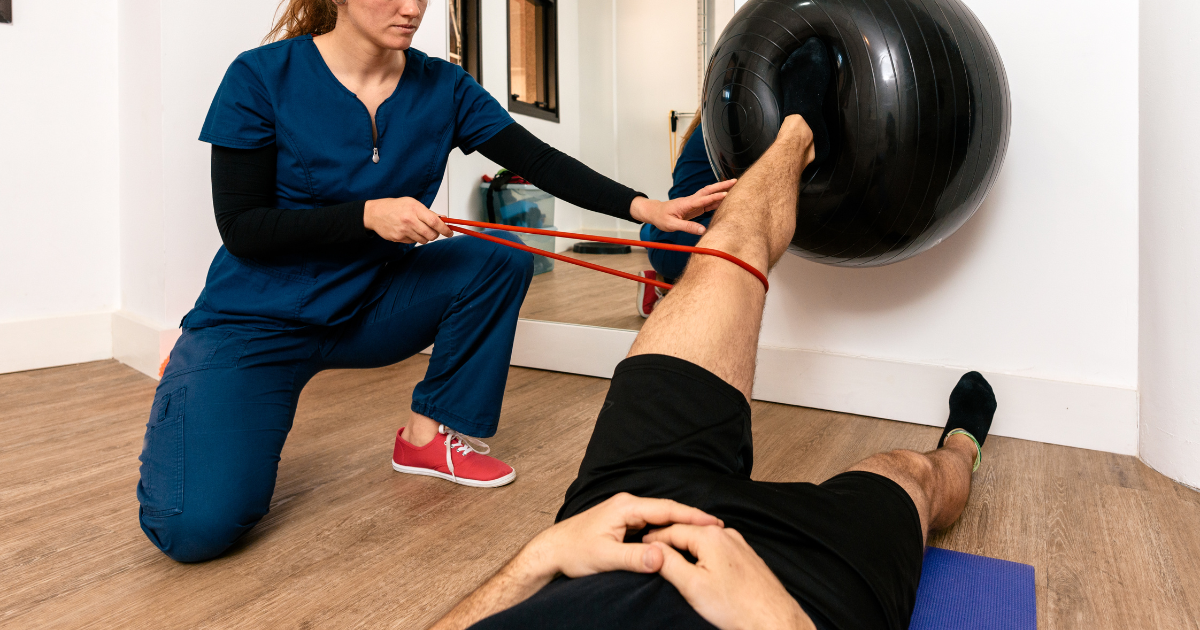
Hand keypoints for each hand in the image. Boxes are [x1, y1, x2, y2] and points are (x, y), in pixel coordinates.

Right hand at [364, 197, 453, 243]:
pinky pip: (413, 242)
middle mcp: (409, 220)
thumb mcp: (412, 203)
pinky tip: (408, 231)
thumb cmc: (395, 206)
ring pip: (423, 240)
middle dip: (436, 235)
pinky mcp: (398, 238)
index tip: (450, 232)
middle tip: (434, 231)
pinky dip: (415, 238)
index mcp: (415, 209)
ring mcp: (403, 230)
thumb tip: (442, 219)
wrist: (375, 213)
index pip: (434, 222)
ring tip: (418, 229)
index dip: (445, 229)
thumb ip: (428, 212)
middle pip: (431, 235)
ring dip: (425, 237)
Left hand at [519, 493, 723, 581]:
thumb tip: (661, 557)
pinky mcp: (623, 523)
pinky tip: (679, 541)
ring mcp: (625, 513)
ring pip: (660, 518)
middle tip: (718, 529)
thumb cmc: (573, 552)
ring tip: (705, 535)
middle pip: (667, 511)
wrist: (552, 552)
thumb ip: (634, 557)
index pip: (667, 509)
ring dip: (680, 525)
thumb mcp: (604, 558)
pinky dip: (667, 531)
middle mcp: (627, 505)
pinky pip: (651, 525)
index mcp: (625, 507)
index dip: (692, 516)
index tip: (715, 522)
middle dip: (692, 519)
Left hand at [630, 180, 737, 234]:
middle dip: (722, 186)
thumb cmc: (661, 218)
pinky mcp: (695, 207)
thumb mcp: (672, 225)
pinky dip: (718, 199)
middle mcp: (692, 200)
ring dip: (722, 191)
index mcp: (686, 203)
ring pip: (710, 195)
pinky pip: (708, 202)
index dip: (714, 197)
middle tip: (735, 181)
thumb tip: (702, 231)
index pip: (703, 199)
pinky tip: (726, 200)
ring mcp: (694, 203)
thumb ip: (687, 227)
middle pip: (709, 191)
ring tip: (736, 187)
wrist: (655, 212)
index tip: (726, 194)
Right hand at [645, 525, 814, 629]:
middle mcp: (726, 534)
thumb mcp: (692, 585)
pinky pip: (717, 548)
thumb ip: (669, 563)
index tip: (640, 546)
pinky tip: (699, 565)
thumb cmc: (735, 606)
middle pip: (688, 532)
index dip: (654, 539)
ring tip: (671, 557)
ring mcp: (738, 544)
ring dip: (687, 546)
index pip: (672, 530)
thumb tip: (652, 549)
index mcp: (710, 536)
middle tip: (651, 551)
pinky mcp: (746, 556)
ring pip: (703, 539)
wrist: (772, 618)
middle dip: (669, 540)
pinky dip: (703, 552)